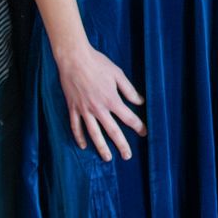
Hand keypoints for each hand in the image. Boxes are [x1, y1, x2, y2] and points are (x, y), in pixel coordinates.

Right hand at [56, 42, 145, 160]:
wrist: (74, 58)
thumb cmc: (98, 64)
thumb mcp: (118, 74)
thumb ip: (129, 90)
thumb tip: (140, 102)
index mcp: (112, 99)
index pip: (128, 118)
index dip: (138, 127)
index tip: (144, 133)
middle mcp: (98, 108)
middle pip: (112, 131)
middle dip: (121, 145)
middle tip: (127, 156)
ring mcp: (84, 110)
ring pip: (94, 133)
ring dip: (101, 147)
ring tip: (107, 158)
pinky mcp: (73, 108)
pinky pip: (76, 126)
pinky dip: (79, 137)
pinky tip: (84, 146)